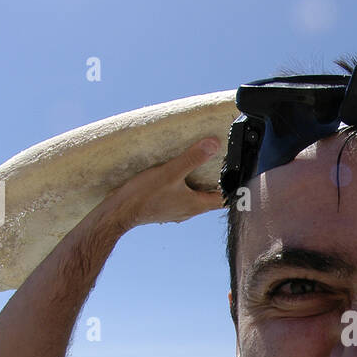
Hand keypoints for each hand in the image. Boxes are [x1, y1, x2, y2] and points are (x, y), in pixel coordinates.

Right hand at [104, 137, 225, 227]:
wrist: (119, 212)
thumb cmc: (144, 195)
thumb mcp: (170, 172)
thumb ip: (192, 158)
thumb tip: (214, 145)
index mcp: (195, 204)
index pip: (224, 200)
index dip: (233, 189)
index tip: (238, 177)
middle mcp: (188, 211)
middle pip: (210, 199)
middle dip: (216, 185)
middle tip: (219, 169)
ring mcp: (175, 212)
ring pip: (194, 200)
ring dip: (198, 187)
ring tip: (197, 171)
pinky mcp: (164, 210)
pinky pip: (179, 200)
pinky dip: (183, 190)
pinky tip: (175, 181)